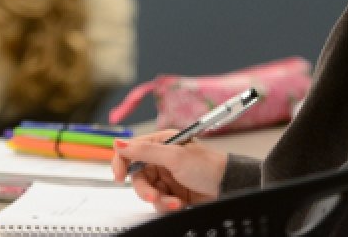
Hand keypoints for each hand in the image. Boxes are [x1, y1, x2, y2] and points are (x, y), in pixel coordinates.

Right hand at [111, 130, 228, 211]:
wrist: (228, 187)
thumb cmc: (208, 166)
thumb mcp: (174, 156)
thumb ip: (145, 151)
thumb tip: (119, 143)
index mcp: (161, 142)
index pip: (131, 150)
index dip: (122, 162)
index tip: (119, 176)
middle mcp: (161, 158)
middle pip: (137, 175)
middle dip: (145, 189)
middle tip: (153, 196)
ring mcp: (166, 176)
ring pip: (147, 190)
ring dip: (159, 199)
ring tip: (174, 203)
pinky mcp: (172, 192)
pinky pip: (158, 201)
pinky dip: (167, 204)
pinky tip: (179, 203)